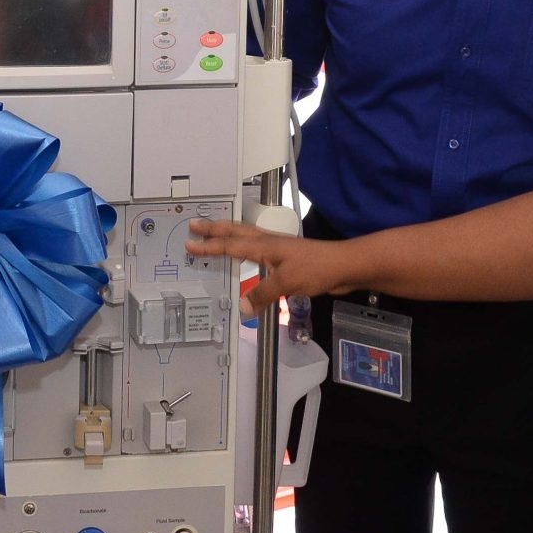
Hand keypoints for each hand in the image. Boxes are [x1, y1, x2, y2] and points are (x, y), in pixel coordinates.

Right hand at [187, 218, 352, 310]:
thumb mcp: (285, 283)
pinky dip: (244, 248)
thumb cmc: (315, 268)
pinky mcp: (285, 258)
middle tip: (195, 224)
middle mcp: (268, 243)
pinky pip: (257, 249)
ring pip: (246, 237)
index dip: (209, 246)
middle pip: (235, 232)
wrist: (343, 266)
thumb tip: (241, 308)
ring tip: (214, 233)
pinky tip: (246, 256)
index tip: (189, 243)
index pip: (230, 245)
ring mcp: (277, 249)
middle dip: (214, 229)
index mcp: (264, 245)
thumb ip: (262, 294)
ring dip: (228, 234)